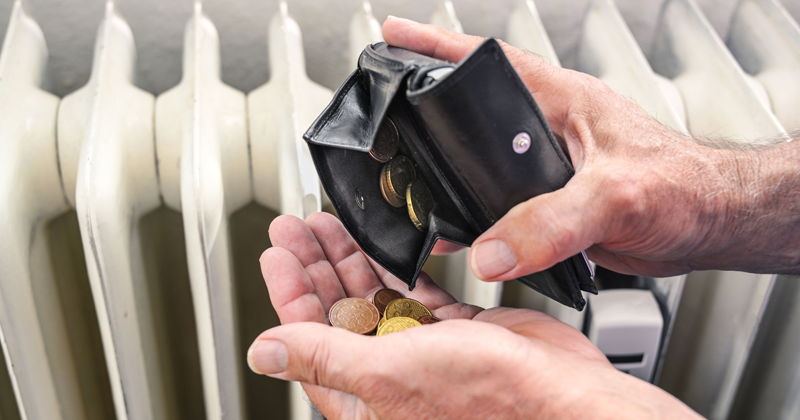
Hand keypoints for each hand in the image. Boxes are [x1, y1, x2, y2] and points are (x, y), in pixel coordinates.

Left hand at [248, 213, 701, 419]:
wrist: (563, 400)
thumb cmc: (489, 404)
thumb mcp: (389, 375)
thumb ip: (324, 358)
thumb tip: (263, 353)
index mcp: (364, 393)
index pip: (308, 336)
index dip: (289, 291)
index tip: (278, 253)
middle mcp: (390, 372)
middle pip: (338, 308)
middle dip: (315, 264)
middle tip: (295, 228)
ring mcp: (425, 348)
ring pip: (375, 295)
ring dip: (351, 258)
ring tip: (327, 224)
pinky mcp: (458, 328)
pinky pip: (416, 290)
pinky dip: (396, 265)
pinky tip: (380, 244)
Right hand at [383, 17, 799, 277]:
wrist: (707, 227)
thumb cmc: (685, 189)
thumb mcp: (617, 195)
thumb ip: (553, 221)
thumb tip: (493, 249)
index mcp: (560, 102)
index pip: (486, 64)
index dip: (435, 47)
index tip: (393, 36)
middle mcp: (547, 131)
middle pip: (471, 117)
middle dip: (427, 120)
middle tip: (388, 125)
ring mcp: (545, 170)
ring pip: (480, 169)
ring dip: (447, 180)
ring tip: (409, 189)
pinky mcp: (549, 205)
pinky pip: (497, 209)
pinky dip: (472, 223)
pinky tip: (454, 236)